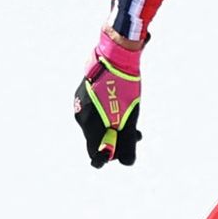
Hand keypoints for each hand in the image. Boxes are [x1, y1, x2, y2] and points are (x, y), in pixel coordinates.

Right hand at [74, 31, 142, 167]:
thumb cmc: (125, 87)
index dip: (107, 159)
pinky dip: (107, 115)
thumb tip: (126, 162)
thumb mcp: (130, 117)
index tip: (121, 154)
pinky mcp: (84, 96)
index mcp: (90, 124)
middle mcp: (81, 117)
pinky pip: (95, 112)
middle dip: (116, 141)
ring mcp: (80, 105)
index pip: (94, 154)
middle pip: (97, 139)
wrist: (116, 56)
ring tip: (135, 125)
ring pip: (97, 125)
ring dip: (114, 128)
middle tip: (136, 136)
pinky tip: (121, 108)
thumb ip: (126, 141)